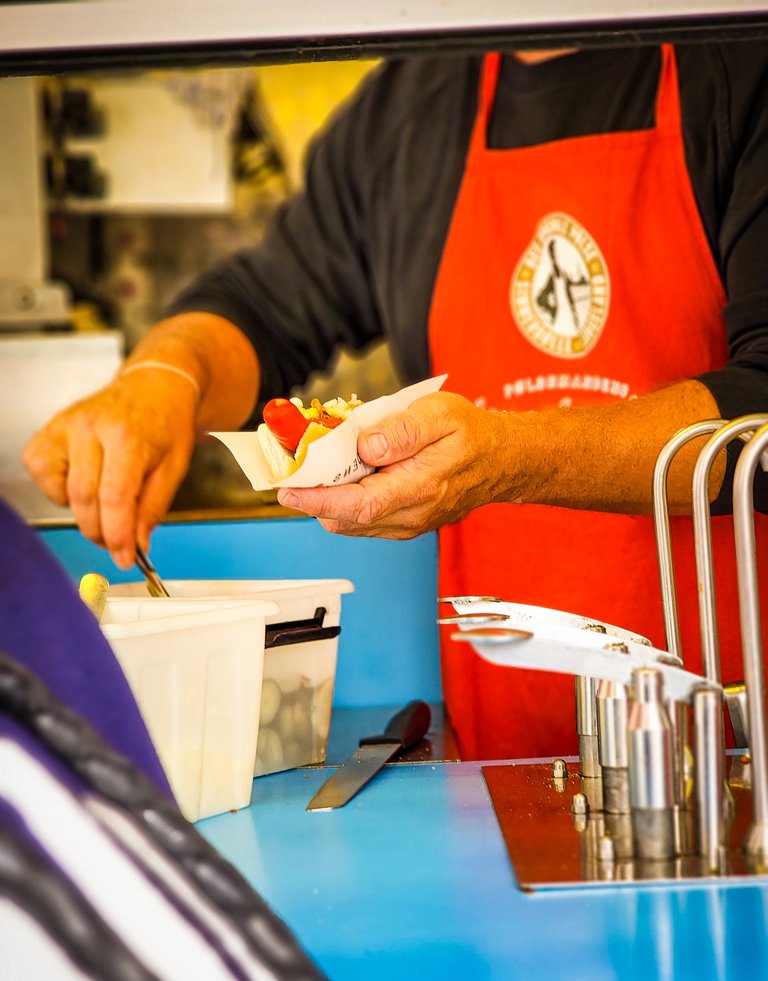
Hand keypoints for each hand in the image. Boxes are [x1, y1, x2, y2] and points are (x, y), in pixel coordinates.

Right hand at [23, 370, 196, 567]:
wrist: (153, 386)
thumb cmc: (165, 424)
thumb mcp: (174, 467)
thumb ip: (153, 508)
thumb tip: (135, 545)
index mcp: (128, 435)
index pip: (115, 497)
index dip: (117, 535)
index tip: (124, 558)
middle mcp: (91, 427)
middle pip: (84, 498)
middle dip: (100, 531)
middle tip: (117, 541)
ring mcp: (65, 426)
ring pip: (61, 490)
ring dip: (82, 510)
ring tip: (106, 500)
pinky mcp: (49, 430)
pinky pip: (42, 473)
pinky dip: (60, 489)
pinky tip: (84, 481)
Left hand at [276, 392, 510, 538]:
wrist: (502, 461)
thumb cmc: (472, 435)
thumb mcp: (441, 414)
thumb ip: (402, 430)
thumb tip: (365, 444)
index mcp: (419, 488)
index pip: (357, 506)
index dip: (316, 500)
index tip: (286, 489)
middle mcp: (410, 516)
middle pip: (344, 518)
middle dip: (312, 494)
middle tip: (293, 464)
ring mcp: (405, 524)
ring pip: (349, 522)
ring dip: (326, 498)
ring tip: (316, 465)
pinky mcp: (402, 523)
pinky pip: (361, 520)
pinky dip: (342, 500)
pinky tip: (342, 474)